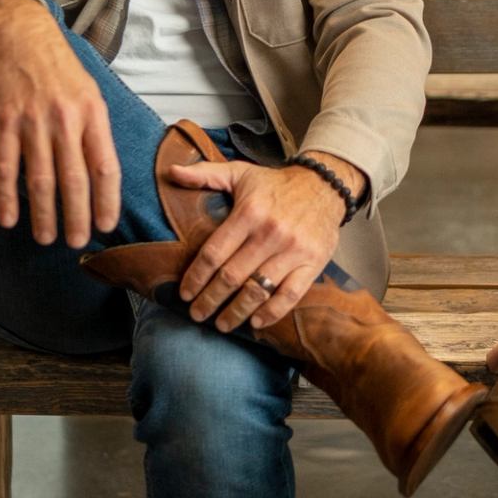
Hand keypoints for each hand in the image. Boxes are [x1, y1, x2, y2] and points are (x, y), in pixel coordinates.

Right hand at [0, 0, 119, 248]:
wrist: (24, 36)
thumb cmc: (62, 72)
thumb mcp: (92, 95)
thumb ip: (97, 134)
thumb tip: (104, 179)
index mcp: (94, 115)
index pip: (106, 167)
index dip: (107, 201)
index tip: (106, 226)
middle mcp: (66, 120)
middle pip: (74, 180)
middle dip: (77, 217)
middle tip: (77, 243)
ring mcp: (33, 121)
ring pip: (40, 179)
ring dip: (43, 214)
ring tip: (46, 238)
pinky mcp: (3, 121)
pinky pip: (5, 166)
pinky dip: (5, 196)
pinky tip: (8, 219)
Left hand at [170, 157, 351, 330]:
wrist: (325, 185)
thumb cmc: (276, 184)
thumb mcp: (240, 172)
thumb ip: (205, 174)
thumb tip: (171, 172)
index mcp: (250, 212)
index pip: (214, 253)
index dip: (196, 277)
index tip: (185, 294)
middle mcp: (271, 233)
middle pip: (232, 277)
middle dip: (209, 300)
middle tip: (197, 314)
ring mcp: (293, 250)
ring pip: (258, 291)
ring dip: (236, 313)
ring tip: (221, 324)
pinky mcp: (313, 263)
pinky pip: (290, 295)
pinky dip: (272, 313)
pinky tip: (256, 322)